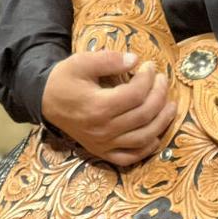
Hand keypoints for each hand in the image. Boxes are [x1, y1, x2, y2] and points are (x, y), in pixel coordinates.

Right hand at [42, 51, 177, 165]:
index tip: (150, 66)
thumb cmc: (65, 80)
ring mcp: (104, 144)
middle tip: (162, 81)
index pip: (135, 94)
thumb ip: (108, 60)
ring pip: (143, 138)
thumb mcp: (81, 62)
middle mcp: (103, 129)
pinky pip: (130, 158)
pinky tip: (156, 136)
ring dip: (162, 122)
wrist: (46, 101)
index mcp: (98, 106)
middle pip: (144, 115)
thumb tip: (135, 60)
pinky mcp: (102, 152)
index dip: (148, 78)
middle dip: (159, 95)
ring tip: (170, 105)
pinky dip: (147, 149)